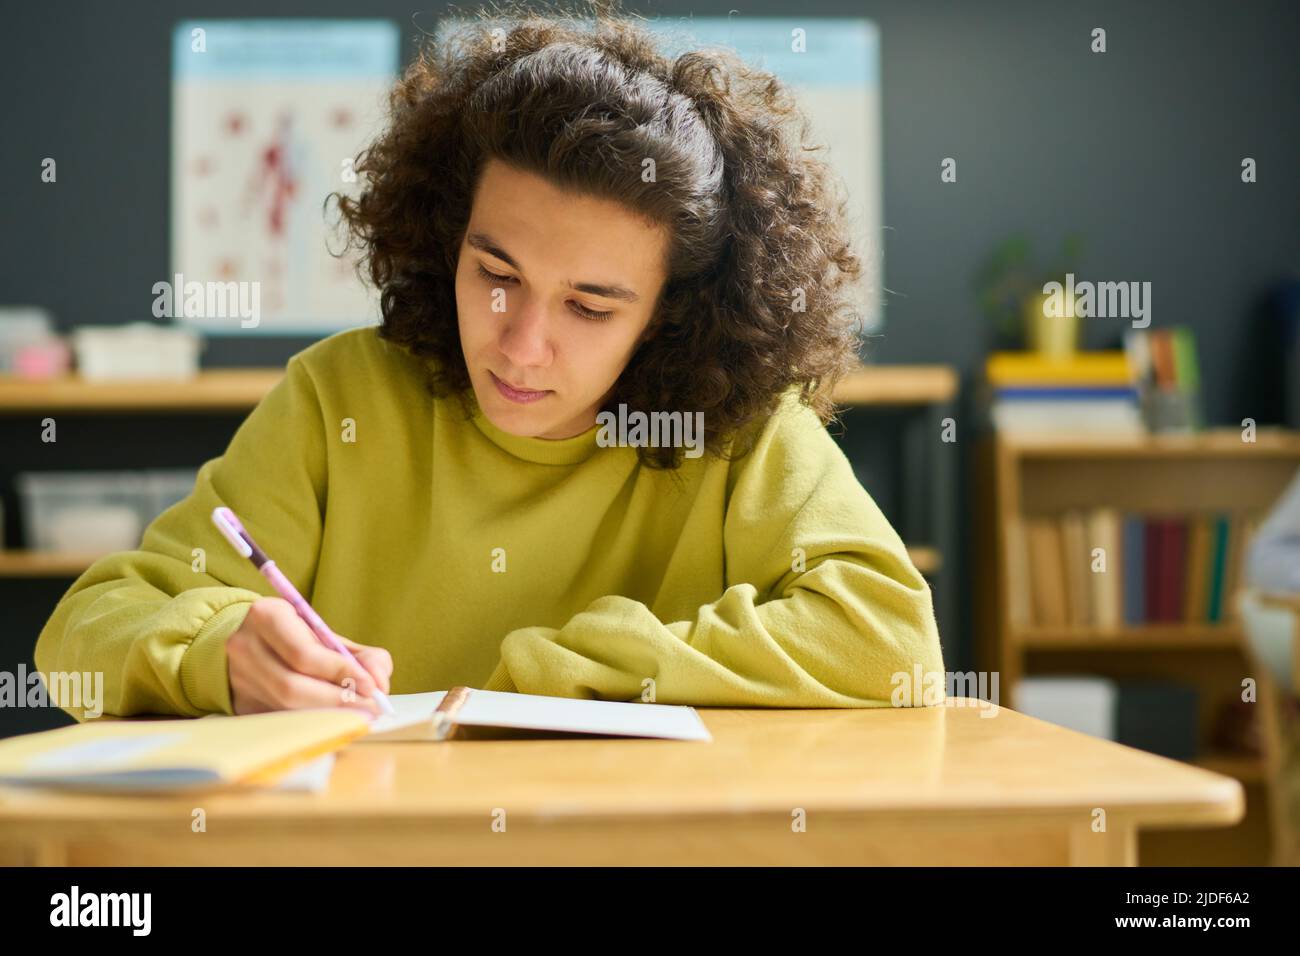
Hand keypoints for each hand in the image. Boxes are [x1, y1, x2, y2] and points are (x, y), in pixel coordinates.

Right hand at [226, 597, 393, 715]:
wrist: (248, 637)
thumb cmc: (296, 635)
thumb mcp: (327, 633)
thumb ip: (363, 655)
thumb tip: (380, 683)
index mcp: (267, 617)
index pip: (304, 654)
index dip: (341, 673)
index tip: (372, 686)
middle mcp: (245, 647)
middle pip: (292, 687)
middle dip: (338, 701)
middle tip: (370, 707)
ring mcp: (239, 678)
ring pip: (286, 708)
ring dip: (328, 714)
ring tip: (360, 713)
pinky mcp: (241, 703)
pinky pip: (282, 719)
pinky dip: (314, 722)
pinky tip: (335, 719)